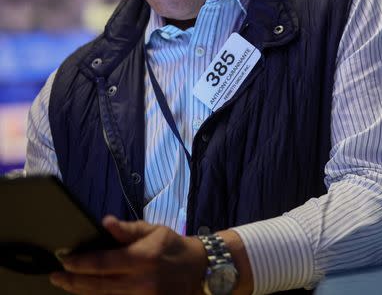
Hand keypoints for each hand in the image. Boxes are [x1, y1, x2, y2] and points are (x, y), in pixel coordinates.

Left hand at [50, 216, 206, 294]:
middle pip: (98, 285)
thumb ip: (129, 229)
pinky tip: (89, 290)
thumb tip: (106, 222)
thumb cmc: (172, 246)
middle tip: (55, 277)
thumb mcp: (154, 230)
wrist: (197, 269)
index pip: (103, 262)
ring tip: (67, 283)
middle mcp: (142, 280)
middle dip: (73, 282)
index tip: (63, 259)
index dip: (79, 263)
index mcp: (143, 257)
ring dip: (83, 290)